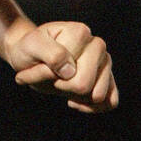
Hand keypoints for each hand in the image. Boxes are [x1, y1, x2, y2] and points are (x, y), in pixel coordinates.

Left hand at [3, 17, 117, 113]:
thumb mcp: (31, 46)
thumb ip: (51, 53)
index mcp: (81, 33)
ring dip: (74, 96)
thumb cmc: (31, 50)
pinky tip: (74, 100)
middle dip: (62, 87)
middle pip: (85, 85)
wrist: (32, 58)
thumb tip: (71, 71)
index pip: (71, 71)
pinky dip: (91, 107)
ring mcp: (105, 62)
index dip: (51, 75)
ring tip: (62, 83)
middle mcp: (98, 45)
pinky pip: (110, 102)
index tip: (39, 66)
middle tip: (51, 76)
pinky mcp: (108, 78)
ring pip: (98, 96)